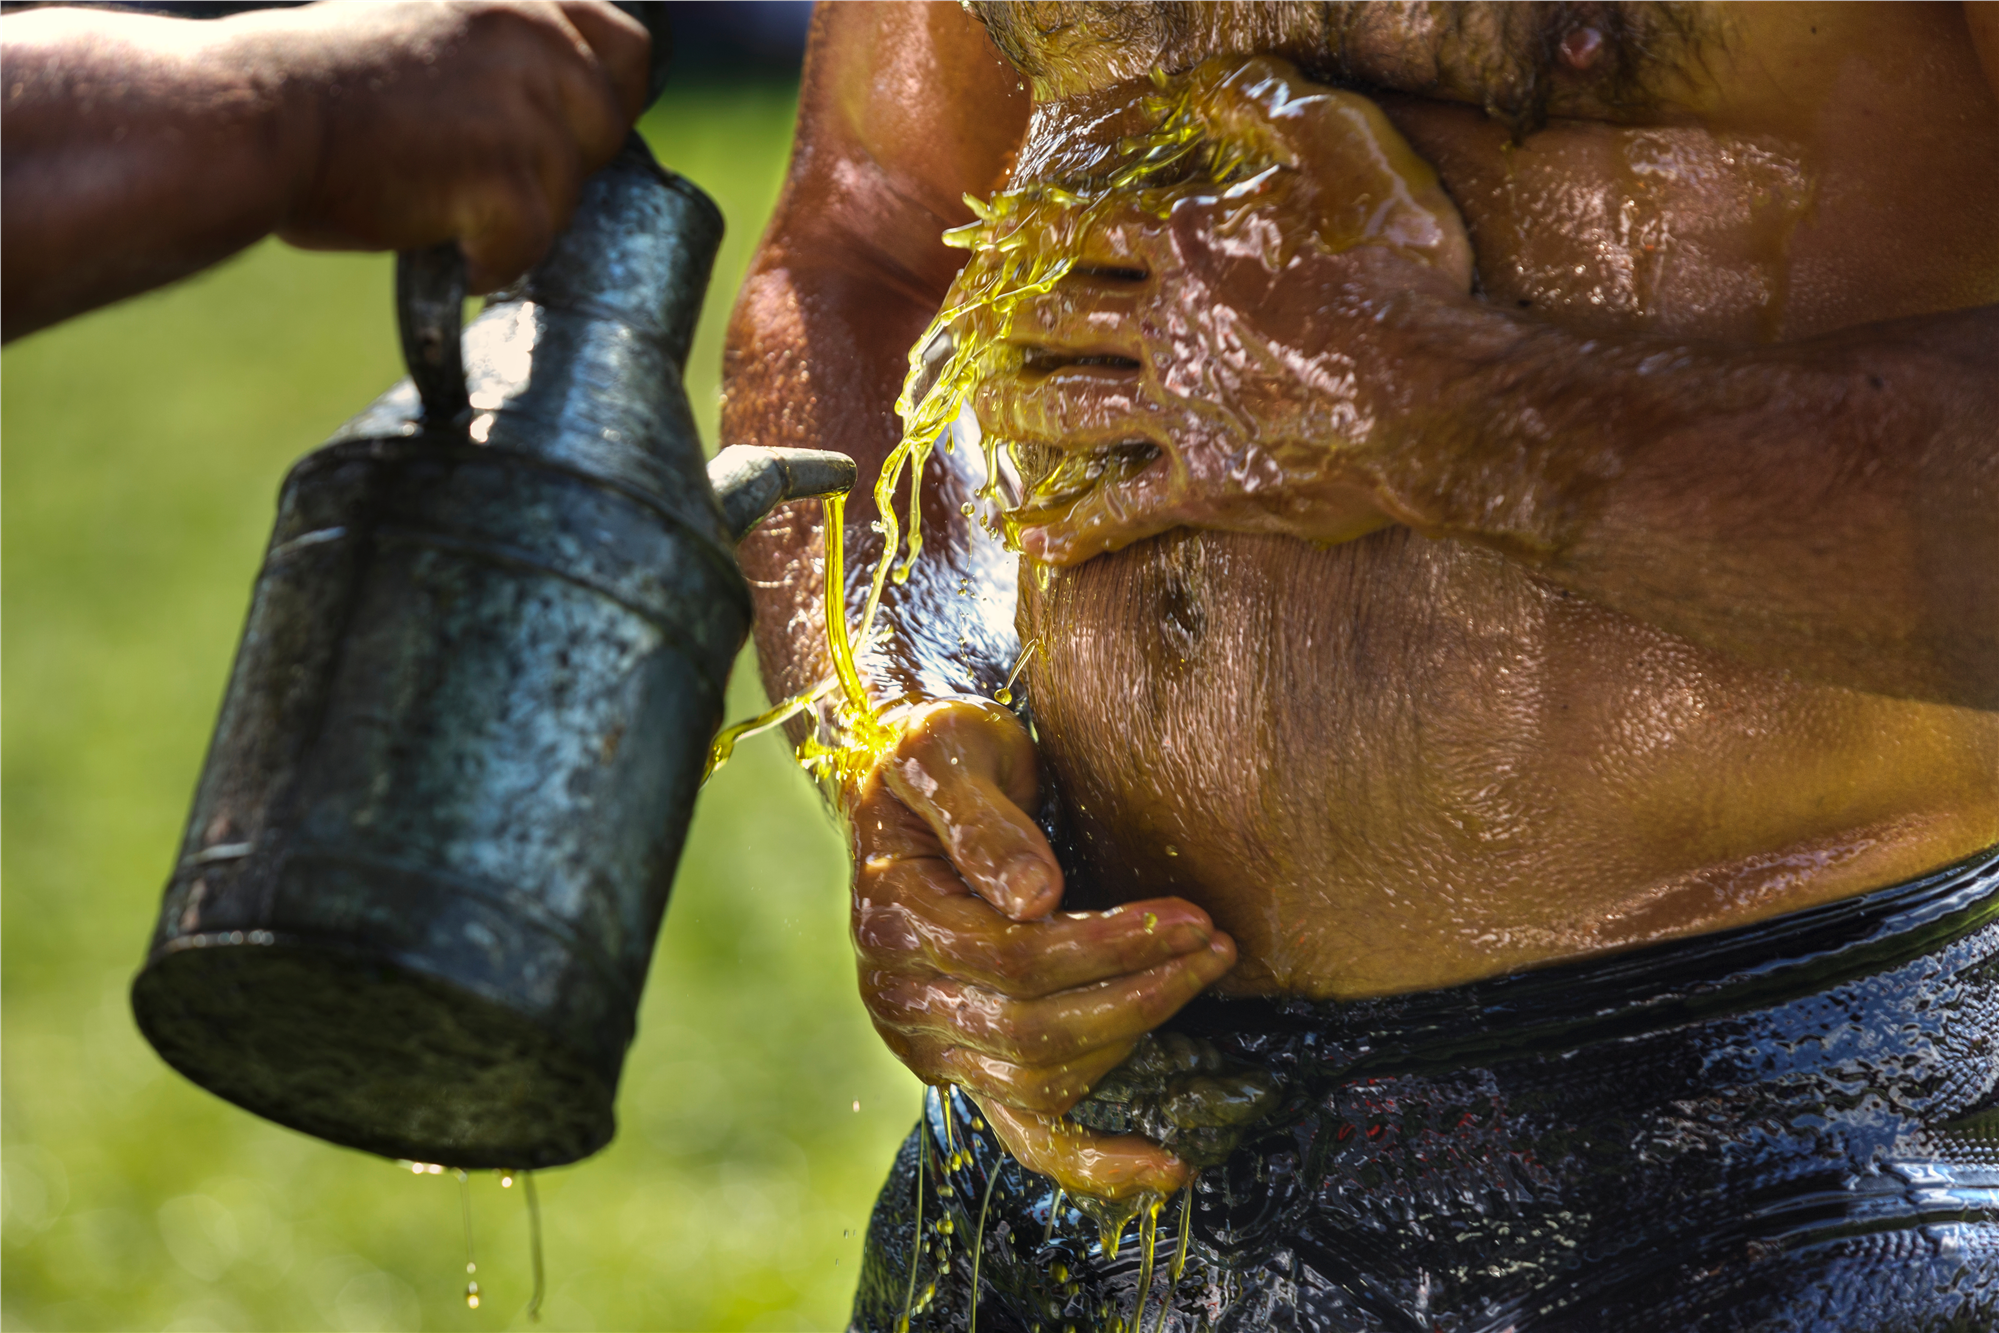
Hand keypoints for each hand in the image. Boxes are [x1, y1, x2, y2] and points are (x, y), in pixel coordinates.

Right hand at [243, 1, 649, 290]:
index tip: (572, 131)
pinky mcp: (509, 179)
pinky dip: (489, 262)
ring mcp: (527, 108)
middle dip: (559, 166)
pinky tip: (442, 246)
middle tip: (486, 181)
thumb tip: (554, 95)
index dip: (605, 100)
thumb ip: (494, 47)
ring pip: (568, 194)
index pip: (627, 47)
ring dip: (515, 216)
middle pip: (607, 128)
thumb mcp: (423, 21)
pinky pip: (530, 246)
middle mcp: (534, 38)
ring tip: (442, 208)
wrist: (255, 111)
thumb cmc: (317, 79)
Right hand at [849, 698, 1236, 1201]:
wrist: (911, 788)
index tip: (1188, 916)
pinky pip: (1027, 1136)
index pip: (1014, 958)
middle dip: (1138, 991)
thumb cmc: (939, 757)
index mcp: (892, 919)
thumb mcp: (949, 751)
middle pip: (1033, 1029)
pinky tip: (1168, 1168)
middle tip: (1216, 944)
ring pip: (1041, 1082)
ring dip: (1133, 1039)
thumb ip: (983, 821)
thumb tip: (1034, 897)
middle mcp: (900, 997)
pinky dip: (1095, 1164)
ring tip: (1201, 979)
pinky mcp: (967, 1067)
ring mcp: (932, 1043)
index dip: (1109, 946)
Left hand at [967, 56, 1474, 565]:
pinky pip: (1120, 511)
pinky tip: (1031, 540)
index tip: (988, 237)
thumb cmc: (1392, 272)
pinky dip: (1074, 528)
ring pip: (1074, 412)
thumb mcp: (1342, 151)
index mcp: (1190, 251)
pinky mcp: (1203, 487)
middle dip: (1014, 324)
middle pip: (1067, 322)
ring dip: (1021, 412)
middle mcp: (1166, 331)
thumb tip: (1211, 81)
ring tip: (984, 412)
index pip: (1092, 233)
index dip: (1036, 232)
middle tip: (971, 331)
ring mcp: (1177, 414)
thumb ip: (1269, 107)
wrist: (1427, 395)